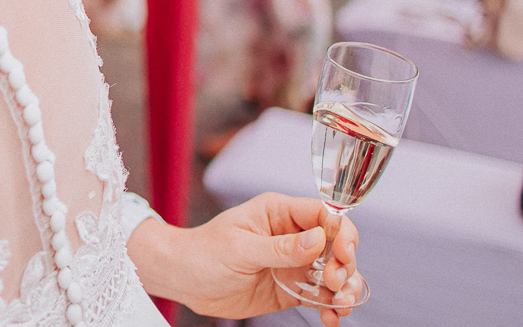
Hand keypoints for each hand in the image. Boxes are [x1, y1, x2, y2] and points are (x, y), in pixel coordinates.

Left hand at [129, 193, 361, 326]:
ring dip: (346, 289)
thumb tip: (319, 239)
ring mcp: (294, 262)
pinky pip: (321, 296)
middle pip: (336, 245)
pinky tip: (332, 318)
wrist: (183, 279)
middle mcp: (292, 235)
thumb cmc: (203, 253)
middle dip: (344, 265)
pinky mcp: (291, 287)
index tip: (344, 254)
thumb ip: (280, 247)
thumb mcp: (240, 249)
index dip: (341, 232)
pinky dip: (332, 307)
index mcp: (278, 212)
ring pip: (335, 273)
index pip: (324, 214)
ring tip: (340, 306)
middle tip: (333, 283)